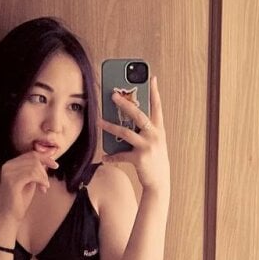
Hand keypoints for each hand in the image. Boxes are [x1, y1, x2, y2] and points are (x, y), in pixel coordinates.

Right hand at [0, 150, 58, 221]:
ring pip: (34, 167)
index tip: (56, 165)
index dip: (45, 158)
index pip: (31, 154)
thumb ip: (37, 168)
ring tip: (44, 187)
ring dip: (43, 177)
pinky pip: (32, 175)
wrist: (12, 214)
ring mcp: (8, 173)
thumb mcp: (32, 179)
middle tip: (46, 183)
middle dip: (44, 171)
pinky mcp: (12, 181)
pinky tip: (43, 188)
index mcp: (10, 164)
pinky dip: (41, 180)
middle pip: (34, 159)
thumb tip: (50, 155)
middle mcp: (7, 166)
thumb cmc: (21, 198)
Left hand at [97, 75, 169, 191]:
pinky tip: (104, 156)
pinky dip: (111, 156)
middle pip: (138, 115)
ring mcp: (147, 147)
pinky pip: (121, 155)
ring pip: (125, 132)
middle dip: (125, 103)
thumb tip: (126, 118)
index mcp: (159, 129)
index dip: (154, 91)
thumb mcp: (154, 142)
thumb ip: (144, 130)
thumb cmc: (154, 159)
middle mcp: (154, 135)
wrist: (160, 182)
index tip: (151, 77)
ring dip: (109, 126)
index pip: (157, 106)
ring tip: (98, 122)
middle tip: (113, 94)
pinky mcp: (140, 159)